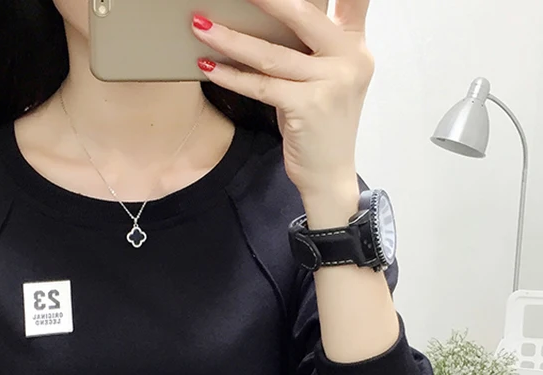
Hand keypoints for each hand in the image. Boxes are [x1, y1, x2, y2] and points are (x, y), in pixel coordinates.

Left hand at [191, 0, 372, 206]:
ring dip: (230, 39)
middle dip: (265, 0)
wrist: (329, 175)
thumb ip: (313, 48)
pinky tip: (208, 66)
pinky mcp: (308, 107)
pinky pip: (261, 85)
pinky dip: (230, 75)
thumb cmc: (320, 126)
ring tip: (201, 26)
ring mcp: (331, 82)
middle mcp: (350, 59)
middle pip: (302, 15)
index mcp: (356, 45)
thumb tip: (270, 17)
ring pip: (271, 53)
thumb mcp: (326, 79)